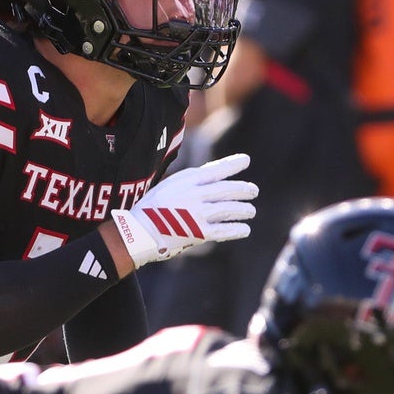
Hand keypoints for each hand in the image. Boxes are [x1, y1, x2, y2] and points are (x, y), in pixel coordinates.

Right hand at [110, 153, 256, 268]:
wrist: (139, 230)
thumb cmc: (151, 207)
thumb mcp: (169, 185)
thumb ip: (190, 181)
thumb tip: (210, 176)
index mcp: (187, 181)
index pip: (216, 169)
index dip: (233, 165)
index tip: (246, 160)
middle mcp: (196, 195)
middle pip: (228, 190)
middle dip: (244, 189)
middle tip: (253, 191)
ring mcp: (200, 214)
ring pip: (229, 209)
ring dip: (243, 210)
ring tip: (251, 211)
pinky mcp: (200, 233)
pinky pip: (225, 231)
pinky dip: (237, 229)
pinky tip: (245, 229)